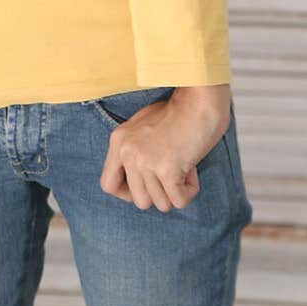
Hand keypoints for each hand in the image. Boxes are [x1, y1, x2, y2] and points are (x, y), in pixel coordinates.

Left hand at [99, 84, 231, 211]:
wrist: (199, 101)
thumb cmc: (177, 113)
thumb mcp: (143, 129)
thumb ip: (134, 152)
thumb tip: (137, 184)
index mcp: (118, 140)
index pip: (108, 185)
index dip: (127, 193)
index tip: (146, 186)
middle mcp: (128, 152)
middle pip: (139, 201)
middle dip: (159, 194)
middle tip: (171, 173)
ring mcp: (146, 161)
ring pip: (161, 204)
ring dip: (176, 190)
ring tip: (182, 164)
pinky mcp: (166, 169)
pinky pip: (179, 201)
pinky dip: (189, 191)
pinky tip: (191, 168)